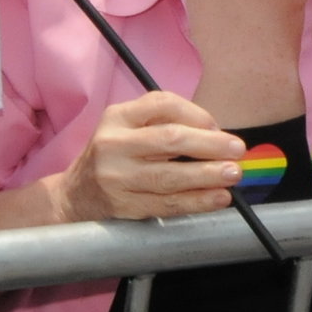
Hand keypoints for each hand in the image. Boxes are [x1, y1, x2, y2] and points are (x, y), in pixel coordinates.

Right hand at [51, 92, 245, 221]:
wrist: (74, 196)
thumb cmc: (113, 157)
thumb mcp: (126, 128)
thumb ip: (163, 123)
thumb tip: (216, 134)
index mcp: (117, 117)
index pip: (163, 105)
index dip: (197, 114)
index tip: (218, 127)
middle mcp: (114, 144)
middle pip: (170, 139)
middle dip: (210, 144)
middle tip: (237, 150)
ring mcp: (117, 178)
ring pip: (170, 176)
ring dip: (208, 176)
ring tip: (233, 175)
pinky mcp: (124, 206)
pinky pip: (167, 204)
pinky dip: (197, 202)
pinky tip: (217, 198)